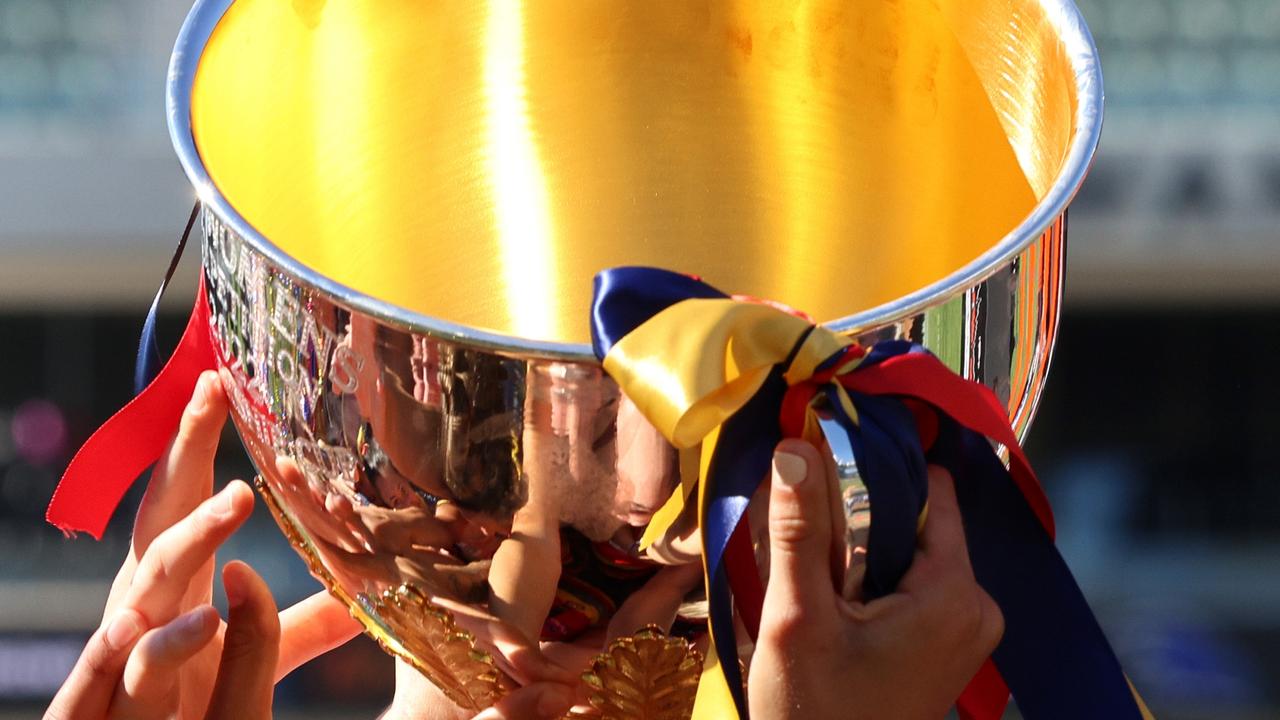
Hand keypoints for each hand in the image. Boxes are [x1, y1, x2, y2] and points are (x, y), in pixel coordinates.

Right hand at [46, 371, 362, 718]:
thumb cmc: (179, 693)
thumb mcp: (246, 651)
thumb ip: (299, 624)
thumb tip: (364, 600)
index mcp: (171, 579)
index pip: (185, 495)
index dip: (197, 439)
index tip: (220, 379)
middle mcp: (141, 598)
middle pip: (162, 512)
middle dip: (183, 451)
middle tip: (211, 391)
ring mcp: (124, 642)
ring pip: (150, 579)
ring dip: (191, 537)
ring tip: (236, 497)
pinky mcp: (115, 698)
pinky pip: (131, 665)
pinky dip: (151, 643)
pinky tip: (185, 620)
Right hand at [748, 439, 1003, 719]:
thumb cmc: (815, 714)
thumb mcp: (798, 619)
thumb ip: (799, 530)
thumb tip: (795, 445)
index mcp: (956, 592)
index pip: (931, 491)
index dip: (875, 468)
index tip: (823, 458)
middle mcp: (977, 605)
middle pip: (918, 521)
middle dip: (859, 514)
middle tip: (803, 525)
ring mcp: (966, 629)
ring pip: (908, 551)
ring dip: (859, 548)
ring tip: (811, 569)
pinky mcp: (946, 646)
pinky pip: (911, 583)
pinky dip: (871, 578)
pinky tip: (830, 596)